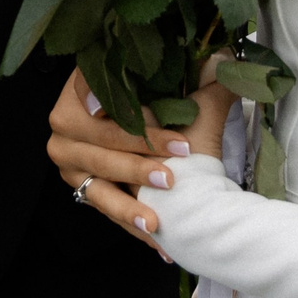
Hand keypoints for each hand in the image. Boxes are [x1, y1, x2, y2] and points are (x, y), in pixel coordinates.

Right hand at [46, 70, 199, 253]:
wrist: (170, 161)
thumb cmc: (171, 122)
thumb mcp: (186, 100)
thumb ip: (203, 78)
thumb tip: (230, 58)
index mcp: (84, 86)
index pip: (97, 92)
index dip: (129, 112)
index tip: (163, 130)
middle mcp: (66, 122)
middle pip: (99, 141)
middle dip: (136, 162)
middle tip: (170, 177)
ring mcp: (69, 158)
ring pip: (99, 180)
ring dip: (129, 201)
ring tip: (156, 220)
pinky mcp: (81, 188)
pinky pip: (106, 208)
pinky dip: (132, 223)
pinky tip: (157, 239)